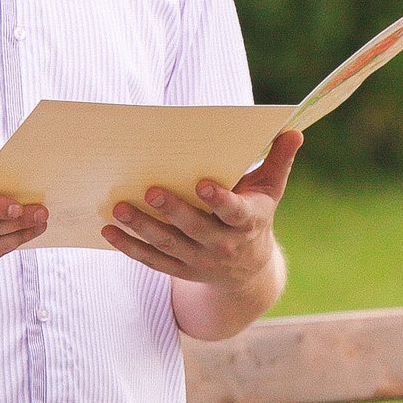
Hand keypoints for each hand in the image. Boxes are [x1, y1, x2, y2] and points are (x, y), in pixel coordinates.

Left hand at [101, 129, 298, 289]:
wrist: (248, 272)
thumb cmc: (256, 216)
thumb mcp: (270, 190)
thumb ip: (279, 160)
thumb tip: (294, 131)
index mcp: (248, 222)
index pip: (233, 212)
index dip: (219, 200)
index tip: (202, 185)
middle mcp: (223, 245)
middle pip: (195, 229)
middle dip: (173, 211)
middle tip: (150, 191)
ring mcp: (199, 261)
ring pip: (168, 245)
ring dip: (142, 228)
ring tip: (120, 209)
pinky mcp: (179, 270)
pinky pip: (151, 260)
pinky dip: (129, 247)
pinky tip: (108, 231)